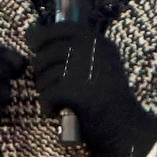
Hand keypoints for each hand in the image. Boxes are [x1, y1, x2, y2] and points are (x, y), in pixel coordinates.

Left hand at [25, 19, 156, 156]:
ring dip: (46, 91)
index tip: (35, 46)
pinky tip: (57, 111)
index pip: (63, 28)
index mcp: (100, 43)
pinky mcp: (76, 90)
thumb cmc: (108, 100)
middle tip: (53, 87)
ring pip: (43, 75)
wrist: (127, 129)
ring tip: (60, 102)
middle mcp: (93, 50)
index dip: (43, 36)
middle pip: (46, 53)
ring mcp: (84, 69)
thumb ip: (71, 49)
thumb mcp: (98, 65)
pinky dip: (47, 106)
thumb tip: (30, 32)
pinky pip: (46, 94)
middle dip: (42, 72)